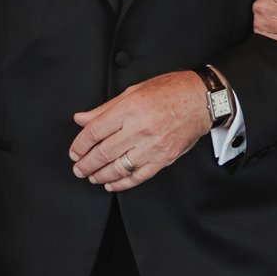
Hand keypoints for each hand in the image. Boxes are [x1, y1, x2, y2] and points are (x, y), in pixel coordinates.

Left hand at [71, 71, 208, 189]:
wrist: (201, 100)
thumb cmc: (171, 91)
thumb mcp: (134, 91)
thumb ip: (105, 108)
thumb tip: (82, 119)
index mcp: (130, 108)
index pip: (95, 131)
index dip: (80, 145)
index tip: (74, 151)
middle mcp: (140, 128)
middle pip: (103, 152)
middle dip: (86, 164)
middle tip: (79, 168)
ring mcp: (152, 146)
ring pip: (118, 167)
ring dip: (100, 175)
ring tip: (92, 176)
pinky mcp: (163, 158)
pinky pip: (138, 176)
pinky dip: (122, 183)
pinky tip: (112, 184)